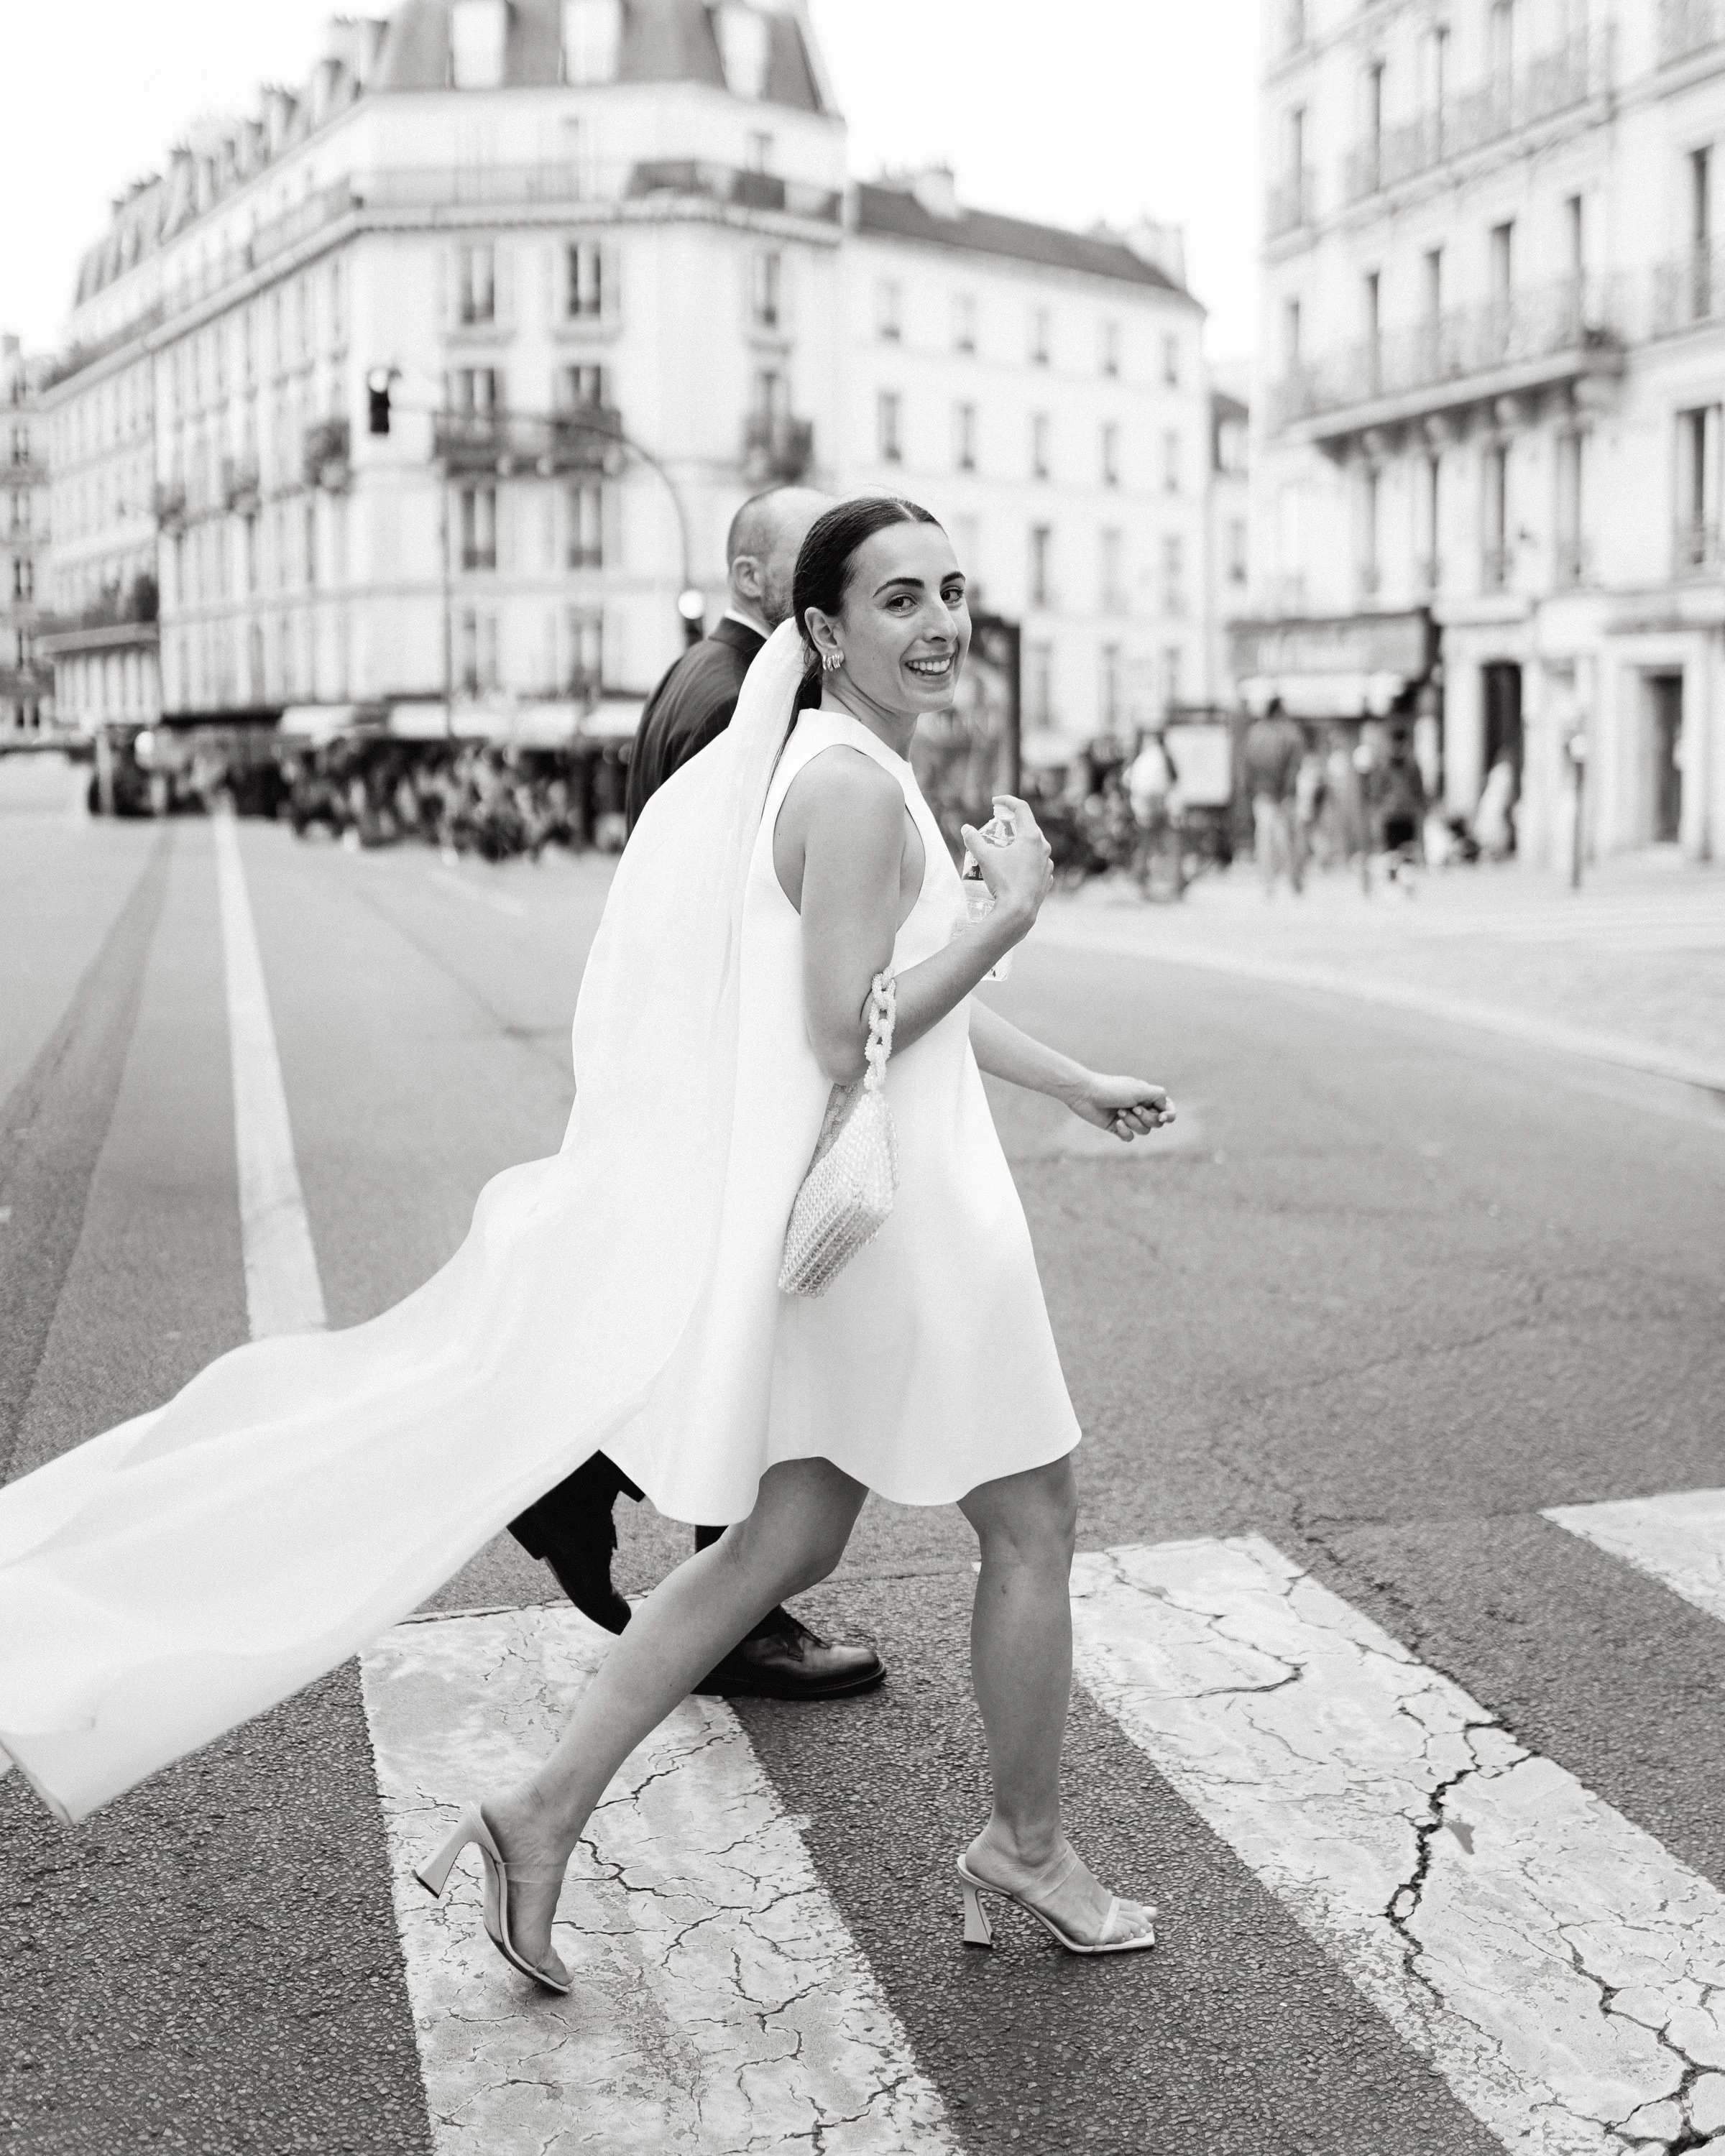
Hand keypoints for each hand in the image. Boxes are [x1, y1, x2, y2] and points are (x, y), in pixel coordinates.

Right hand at [959, 796, 1053, 925]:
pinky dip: (1025, 861)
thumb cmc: (1003, 881)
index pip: (1021, 809)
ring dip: (1019, 844)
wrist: (1018, 912)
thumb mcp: (984, 858)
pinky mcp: (1046, 879)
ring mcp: (1047, 864)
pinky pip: (1036, 864)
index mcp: (1031, 837)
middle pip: (1028, 827)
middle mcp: (1043, 848)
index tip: (995, 802)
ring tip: (1005, 850)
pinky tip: (1015, 868)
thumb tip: (966, 828)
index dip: (1007, 801)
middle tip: (998, 825)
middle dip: (1012, 824)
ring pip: (1033, 847)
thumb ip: (974, 840)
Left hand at [1063, 1072, 1174, 1142]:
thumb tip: (1167, 1102)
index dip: (1169, 1115)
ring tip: (1120, 1113)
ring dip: (1134, 1123)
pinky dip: (1125, 1132)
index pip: (1167, 1108)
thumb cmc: (1113, 1089)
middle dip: (1146, 1118)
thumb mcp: (1139, 1089)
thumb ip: (1157, 1095)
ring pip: (1144, 1131)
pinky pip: (1130, 1137)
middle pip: (1157, 1123)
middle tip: (1133, 1108)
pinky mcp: (1117, 1127)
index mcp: (1147, 1095)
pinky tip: (1117, 1123)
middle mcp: (1140, 1107)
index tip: (1163, 1117)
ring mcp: (1129, 1118)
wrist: (1086, 1094)